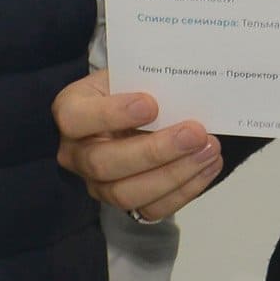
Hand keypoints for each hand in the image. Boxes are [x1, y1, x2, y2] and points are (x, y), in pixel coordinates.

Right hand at [53, 70, 221, 222]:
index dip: (112, 114)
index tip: (151, 104)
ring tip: (209, 150)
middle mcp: (76, 154)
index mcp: (70, 112)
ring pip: (127, 194)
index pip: (76, 118)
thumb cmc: (129, 87)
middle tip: (195, 133)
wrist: (133, 109)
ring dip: (175, 174)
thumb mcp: (128, 72)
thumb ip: (145, 79)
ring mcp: (98, 184)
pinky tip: (208, 165)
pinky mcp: (125, 204)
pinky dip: (186, 190)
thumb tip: (183, 86)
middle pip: (104, 164)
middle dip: (155, 151)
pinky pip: (152, 208)